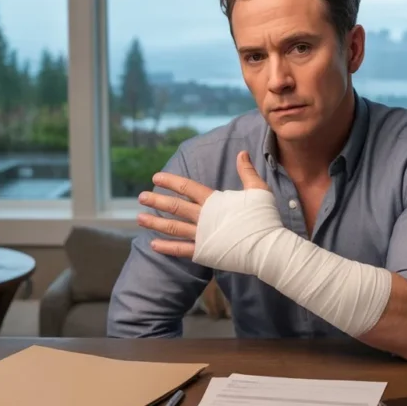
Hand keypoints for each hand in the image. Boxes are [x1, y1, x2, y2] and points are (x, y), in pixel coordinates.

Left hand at [137, 150, 269, 257]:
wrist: (267, 247)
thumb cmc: (265, 218)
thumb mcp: (258, 190)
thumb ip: (247, 172)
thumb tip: (242, 153)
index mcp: (214, 201)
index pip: (187, 187)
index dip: (170, 181)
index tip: (156, 177)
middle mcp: (203, 217)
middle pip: (174, 206)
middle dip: (156, 200)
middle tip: (141, 197)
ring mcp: (202, 235)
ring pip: (173, 227)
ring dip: (155, 222)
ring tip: (139, 218)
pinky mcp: (204, 252)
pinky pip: (181, 250)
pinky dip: (166, 248)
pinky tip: (153, 245)